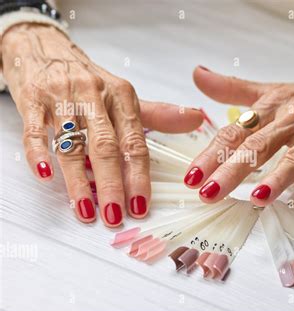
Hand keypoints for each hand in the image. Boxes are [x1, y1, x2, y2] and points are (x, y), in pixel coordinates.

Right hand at [1, 23, 202, 225]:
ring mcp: (62, 97)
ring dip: (78, 181)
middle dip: (112, 184)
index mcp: (121, 96)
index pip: (134, 143)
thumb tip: (195, 118)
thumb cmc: (88, 78)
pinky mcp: (32, 99)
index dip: (139, 176)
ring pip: (72, 144)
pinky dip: (39, 154)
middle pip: (106, 147)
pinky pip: (35, 131)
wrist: (43, 47)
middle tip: (115, 214)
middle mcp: (94, 96)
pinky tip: (46, 176)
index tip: (141, 204)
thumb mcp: (124, 94)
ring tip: (85, 210)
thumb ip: (159, 114)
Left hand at [185, 62, 293, 205]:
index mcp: (272, 108)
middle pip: (259, 145)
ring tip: (260, 196)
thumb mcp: (274, 90)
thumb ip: (234, 89)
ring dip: (279, 174)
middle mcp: (293, 117)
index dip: (212, 154)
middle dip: (232, 171)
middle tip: (209, 194)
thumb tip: (197, 75)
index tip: (192, 177)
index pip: (235, 132)